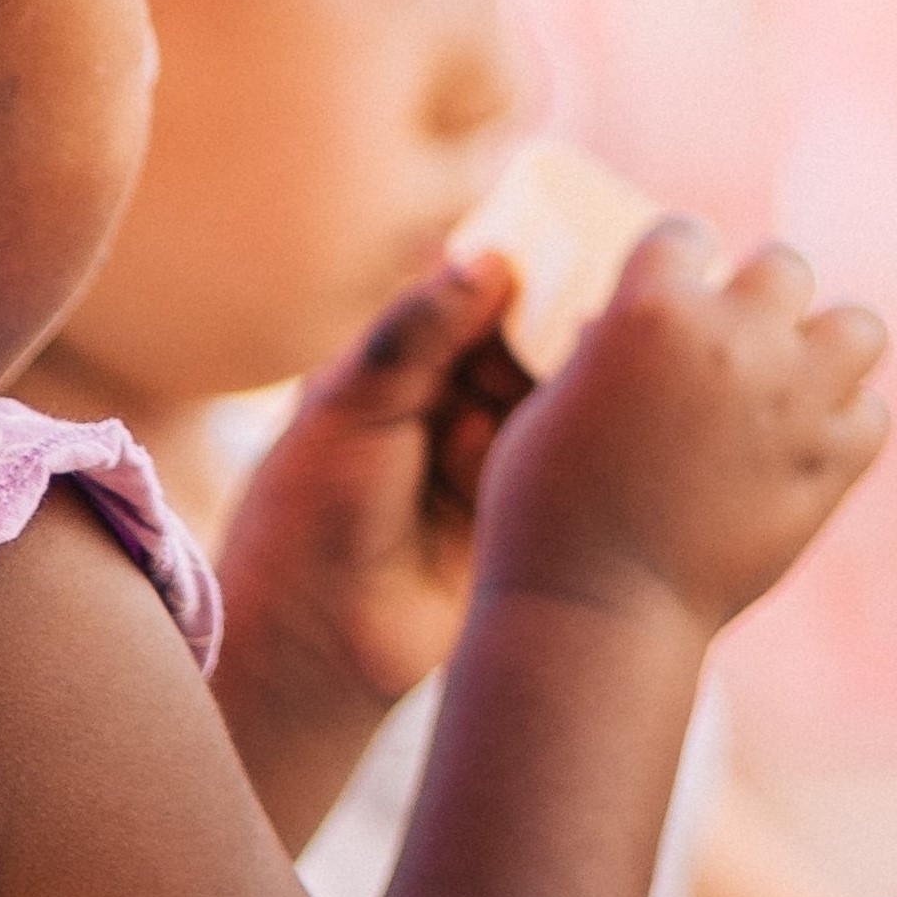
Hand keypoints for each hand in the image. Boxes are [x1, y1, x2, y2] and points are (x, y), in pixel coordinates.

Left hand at [222, 255, 533, 715]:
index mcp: (398, 362)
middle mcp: (448, 400)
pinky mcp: (520, 505)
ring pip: (547, 397)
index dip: (518, 272)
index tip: (568, 250)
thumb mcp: (351, 405)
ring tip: (571, 393)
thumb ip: (414, 331)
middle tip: (588, 321)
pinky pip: (558, 458)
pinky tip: (571, 444)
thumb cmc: (308, 514)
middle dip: (552, 330)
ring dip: (557, 392)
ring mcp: (489, 454)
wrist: (317, 646)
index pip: (471, 294)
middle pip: (523, 340)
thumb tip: (491, 259)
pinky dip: (564, 447)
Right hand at [476, 221, 889, 632]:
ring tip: (799, 384)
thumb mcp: (550, 403)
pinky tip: (809, 449)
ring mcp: (793, 399)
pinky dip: (846, 429)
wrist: (594, 612)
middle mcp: (733, 337)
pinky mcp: (832, 463)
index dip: (682, 261)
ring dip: (828, 350)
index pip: (686, 233)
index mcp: (650, 308)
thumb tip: (623, 325)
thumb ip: (604, 350)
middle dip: (763, 299)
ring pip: (858, 329)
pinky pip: (873, 415)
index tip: (682, 286)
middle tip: (744, 342)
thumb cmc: (546, 513)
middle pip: (784, 267)